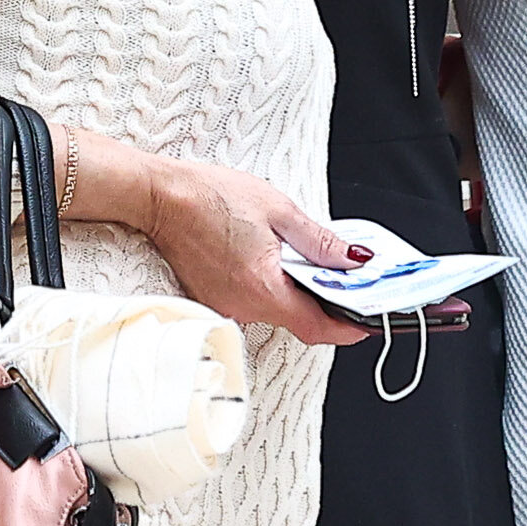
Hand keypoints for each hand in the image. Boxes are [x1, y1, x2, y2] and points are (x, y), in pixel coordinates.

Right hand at [137, 157, 368, 350]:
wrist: (159, 196)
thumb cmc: (211, 197)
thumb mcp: (279, 210)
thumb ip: (320, 241)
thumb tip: (354, 260)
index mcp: (264, 288)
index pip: (318, 328)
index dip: (348, 328)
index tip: (366, 320)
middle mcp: (244, 307)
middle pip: (298, 320)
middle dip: (323, 300)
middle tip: (340, 275)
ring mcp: (225, 306)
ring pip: (276, 310)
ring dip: (295, 289)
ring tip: (299, 255)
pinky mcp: (213, 299)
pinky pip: (253, 301)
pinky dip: (270, 285)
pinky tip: (270, 257)